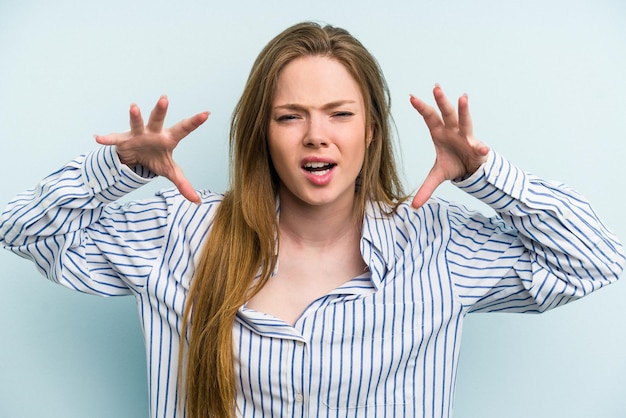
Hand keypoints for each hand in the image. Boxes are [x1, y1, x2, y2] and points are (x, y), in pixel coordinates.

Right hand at [94, 96, 208, 203]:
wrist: (135, 159)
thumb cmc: (156, 159)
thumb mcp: (170, 172)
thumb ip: (183, 184)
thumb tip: (197, 201)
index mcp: (168, 138)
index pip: (184, 129)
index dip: (195, 122)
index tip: (207, 114)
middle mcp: (153, 132)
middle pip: (158, 120)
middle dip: (160, 110)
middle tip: (164, 99)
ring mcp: (138, 134)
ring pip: (137, 124)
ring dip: (135, 116)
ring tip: (134, 107)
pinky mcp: (123, 140)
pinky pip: (115, 139)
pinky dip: (107, 139)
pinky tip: (98, 138)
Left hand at [409, 85, 488, 207]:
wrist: (472, 169)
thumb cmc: (453, 164)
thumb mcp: (437, 176)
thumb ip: (426, 188)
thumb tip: (414, 206)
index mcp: (439, 132)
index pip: (429, 117)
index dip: (421, 108)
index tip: (412, 97)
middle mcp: (452, 130)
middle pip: (446, 113)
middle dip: (441, 101)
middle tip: (435, 88)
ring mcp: (466, 136)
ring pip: (465, 121)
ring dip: (464, 111)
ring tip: (463, 98)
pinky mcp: (477, 146)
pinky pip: (479, 147)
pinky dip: (480, 148)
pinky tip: (483, 150)